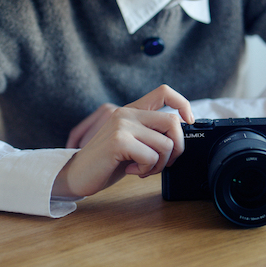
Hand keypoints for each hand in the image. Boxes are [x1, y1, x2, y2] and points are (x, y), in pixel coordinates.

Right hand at [53, 85, 194, 197]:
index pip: (164, 92)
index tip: (189, 122)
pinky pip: (151, 157)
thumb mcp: (132, 143)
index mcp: (132, 110)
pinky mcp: (119, 141)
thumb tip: (180, 138)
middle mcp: (127, 113)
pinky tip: (130, 171)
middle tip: (162, 162)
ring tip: (141, 169)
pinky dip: (145, 170)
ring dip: (159, 165)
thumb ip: (150, 135)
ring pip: (165, 144)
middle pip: (173, 122)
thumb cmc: (107, 162)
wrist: (76, 174)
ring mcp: (122, 125)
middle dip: (176, 148)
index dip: (183, 104)